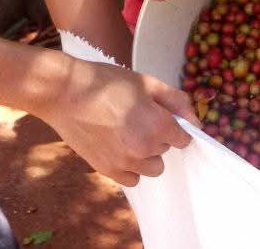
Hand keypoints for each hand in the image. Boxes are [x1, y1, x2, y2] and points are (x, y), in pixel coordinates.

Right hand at [41, 59, 196, 186]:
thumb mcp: (145, 81)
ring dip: (146, 153)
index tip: (161, 116)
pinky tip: (117, 145)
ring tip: (127, 132)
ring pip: (152, 167)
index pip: (183, 138)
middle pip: (166, 150)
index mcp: (157, 124)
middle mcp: (144, 148)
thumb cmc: (105, 82)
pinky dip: (130, 166)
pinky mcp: (107, 170)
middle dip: (158, 136)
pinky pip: (132, 178)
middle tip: (137, 116)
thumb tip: (195, 121)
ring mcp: (125, 162)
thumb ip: (175, 101)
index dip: (174, 125)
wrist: (64, 92)